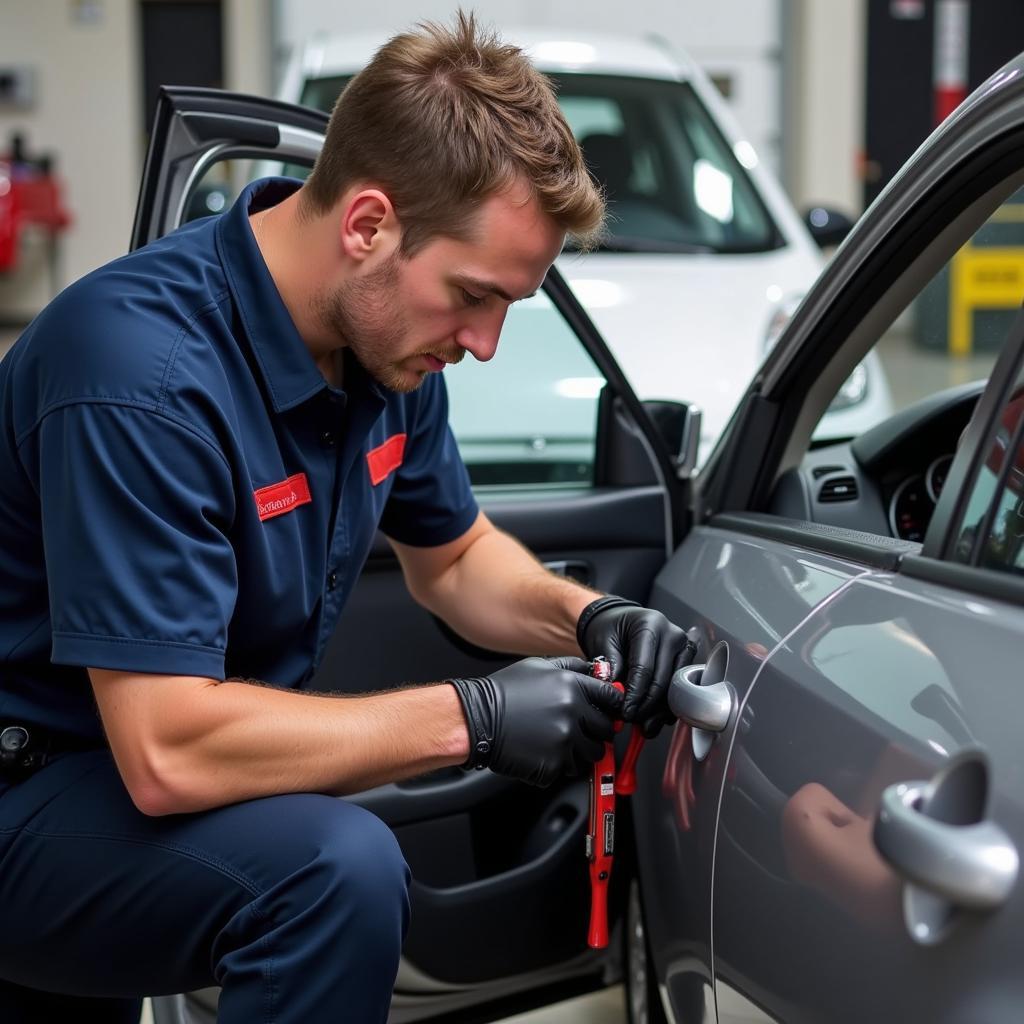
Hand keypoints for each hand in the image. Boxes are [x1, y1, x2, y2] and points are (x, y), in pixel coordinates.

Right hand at [449, 656, 623, 786]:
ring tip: (554, 742)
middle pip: (606, 731)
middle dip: (596, 733)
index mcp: (571, 686)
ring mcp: (563, 741)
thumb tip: (595, 671)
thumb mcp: (539, 666)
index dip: (612, 708)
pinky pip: (567, 770)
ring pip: (591, 755)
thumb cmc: (503, 692)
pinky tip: (539, 752)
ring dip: (578, 752)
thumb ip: (571, 667)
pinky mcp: (552, 765)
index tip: (608, 713)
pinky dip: (557, 765)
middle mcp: (572, 712)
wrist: (476, 719)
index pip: (613, 699)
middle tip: (578, 731)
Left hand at [577, 596, 694, 734]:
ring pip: (675, 687)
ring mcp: (683, 647)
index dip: (635, 694)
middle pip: (663, 680)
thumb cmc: (612, 628)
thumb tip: (616, 693)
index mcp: (650, 625)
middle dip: (646, 705)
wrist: (622, 619)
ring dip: (659, 711)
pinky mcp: (687, 659)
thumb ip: (609, 666)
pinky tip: (655, 718)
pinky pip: (680, 687)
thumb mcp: (603, 641)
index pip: (644, 667)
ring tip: (644, 726)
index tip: (625, 711)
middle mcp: (672, 634)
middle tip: (631, 719)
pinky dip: (667, 706)